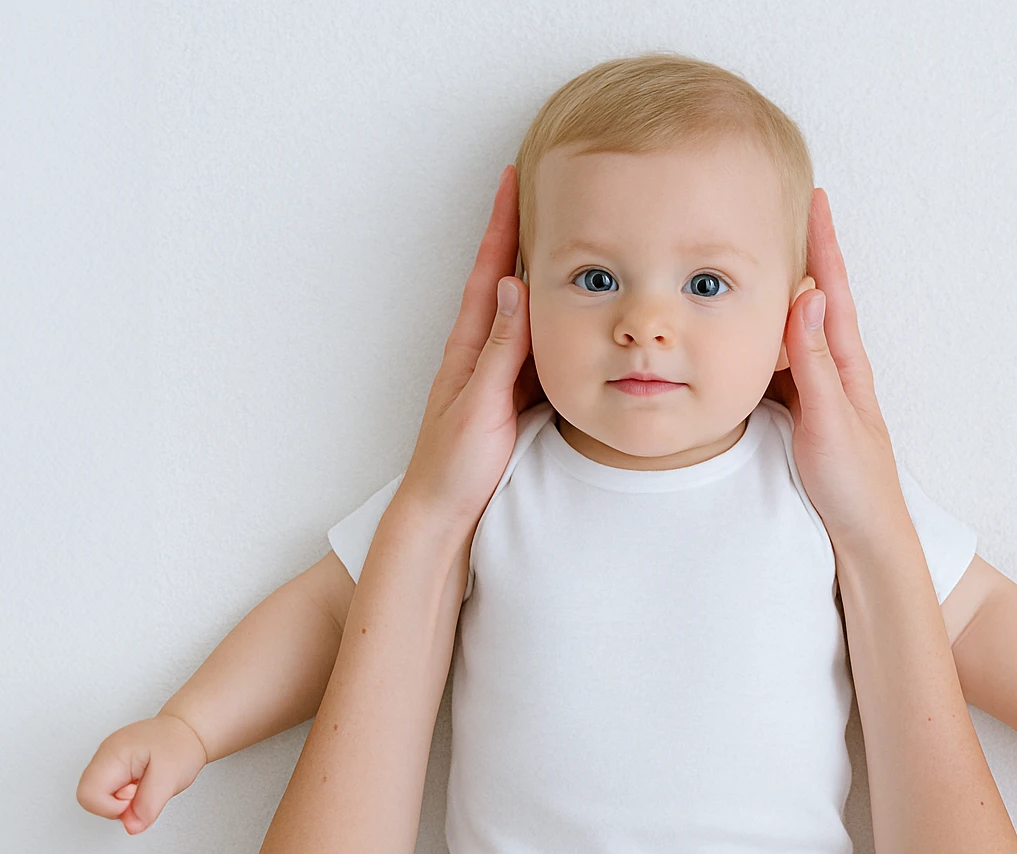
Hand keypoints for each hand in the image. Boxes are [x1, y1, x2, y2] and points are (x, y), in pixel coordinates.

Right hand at [75, 713, 208, 834]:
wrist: (188, 730)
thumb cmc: (180, 744)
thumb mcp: (170, 778)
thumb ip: (148, 806)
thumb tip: (131, 826)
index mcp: (112, 754)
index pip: (87, 796)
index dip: (113, 808)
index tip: (136, 799)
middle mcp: (104, 755)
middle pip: (88, 798)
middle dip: (116, 805)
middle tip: (141, 791)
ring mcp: (107, 760)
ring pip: (98, 797)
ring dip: (122, 800)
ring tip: (143, 784)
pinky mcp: (114, 767)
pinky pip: (110, 792)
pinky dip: (126, 795)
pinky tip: (141, 783)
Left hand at [398, 165, 543, 532]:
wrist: (441, 512)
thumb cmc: (453, 464)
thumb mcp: (480, 404)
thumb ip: (501, 349)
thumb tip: (513, 287)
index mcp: (470, 347)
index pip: (491, 271)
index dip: (502, 224)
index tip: (514, 179)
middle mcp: (484, 353)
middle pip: (510, 280)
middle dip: (525, 234)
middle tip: (548, 191)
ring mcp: (500, 375)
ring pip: (529, 312)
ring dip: (546, 274)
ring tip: (571, 237)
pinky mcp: (515, 398)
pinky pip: (541, 347)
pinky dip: (557, 321)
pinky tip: (574, 313)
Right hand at [764, 188, 908, 548]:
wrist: (867, 542)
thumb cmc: (855, 488)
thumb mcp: (831, 421)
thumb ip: (815, 363)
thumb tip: (809, 297)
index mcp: (847, 367)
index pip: (832, 291)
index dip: (822, 243)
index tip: (813, 197)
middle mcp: (834, 374)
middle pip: (814, 301)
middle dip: (800, 254)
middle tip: (781, 210)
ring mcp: (819, 395)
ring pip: (794, 333)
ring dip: (779, 294)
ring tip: (758, 257)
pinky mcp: (803, 418)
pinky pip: (780, 365)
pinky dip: (765, 339)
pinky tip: (748, 335)